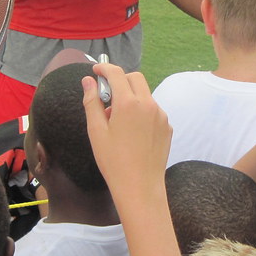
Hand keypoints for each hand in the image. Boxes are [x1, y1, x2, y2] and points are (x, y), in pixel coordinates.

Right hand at [82, 63, 171, 202]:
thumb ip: (92, 102)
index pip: (116, 73)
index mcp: (129, 103)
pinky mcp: (167, 127)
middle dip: (120, 80)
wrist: (140, 186)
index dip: (104, 69)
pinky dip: (141, 112)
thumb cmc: (113, 161)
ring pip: (145, 95)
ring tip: (117, 121)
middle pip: (135, 78)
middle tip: (107, 96)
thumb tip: (88, 81)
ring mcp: (161, 115)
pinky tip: (132, 132)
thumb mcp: (96, 131)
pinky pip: (153, 110)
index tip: (96, 70)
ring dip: (131, 97)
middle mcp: (149, 104)